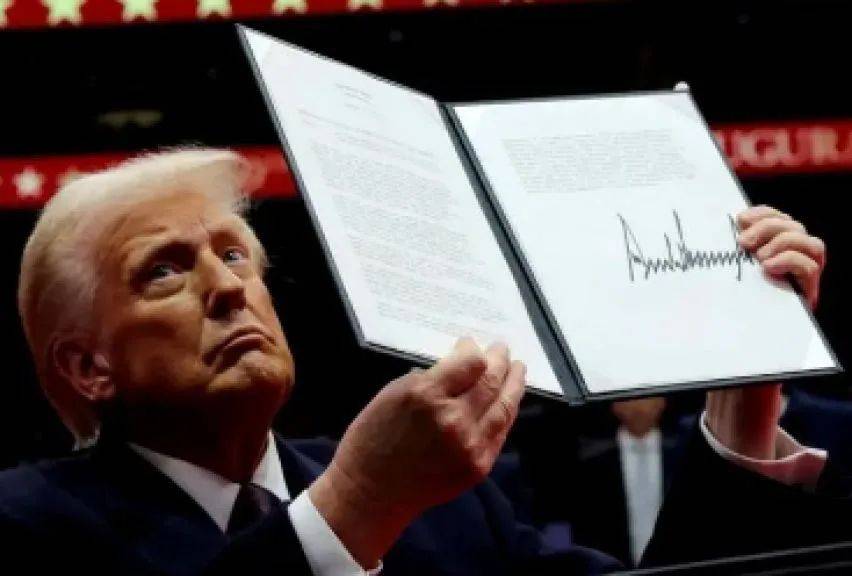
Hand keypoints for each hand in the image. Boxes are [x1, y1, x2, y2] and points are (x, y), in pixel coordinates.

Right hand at [308, 338, 525, 567]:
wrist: (372, 493)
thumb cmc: (373, 438)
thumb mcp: (393, 393)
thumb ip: (429, 378)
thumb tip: (458, 365)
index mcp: (425, 395)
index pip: (470, 362)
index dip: (472, 350)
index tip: (468, 345)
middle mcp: (453, 418)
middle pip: (490, 381)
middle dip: (499, 361)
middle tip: (502, 350)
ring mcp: (470, 445)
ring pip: (503, 406)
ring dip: (514, 384)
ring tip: (518, 369)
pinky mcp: (478, 467)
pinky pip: (500, 433)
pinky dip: (506, 412)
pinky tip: (508, 401)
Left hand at [737, 204, 825, 309]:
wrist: (746, 331)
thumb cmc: (734, 298)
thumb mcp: (731, 267)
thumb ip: (735, 249)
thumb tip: (732, 225)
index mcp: (777, 245)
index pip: (779, 217)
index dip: (763, 213)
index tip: (741, 220)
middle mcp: (796, 255)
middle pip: (794, 226)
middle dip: (767, 227)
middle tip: (744, 243)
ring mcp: (805, 273)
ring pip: (810, 243)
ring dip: (781, 243)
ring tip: (759, 258)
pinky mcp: (809, 290)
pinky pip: (809, 266)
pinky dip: (788, 260)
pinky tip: (768, 267)